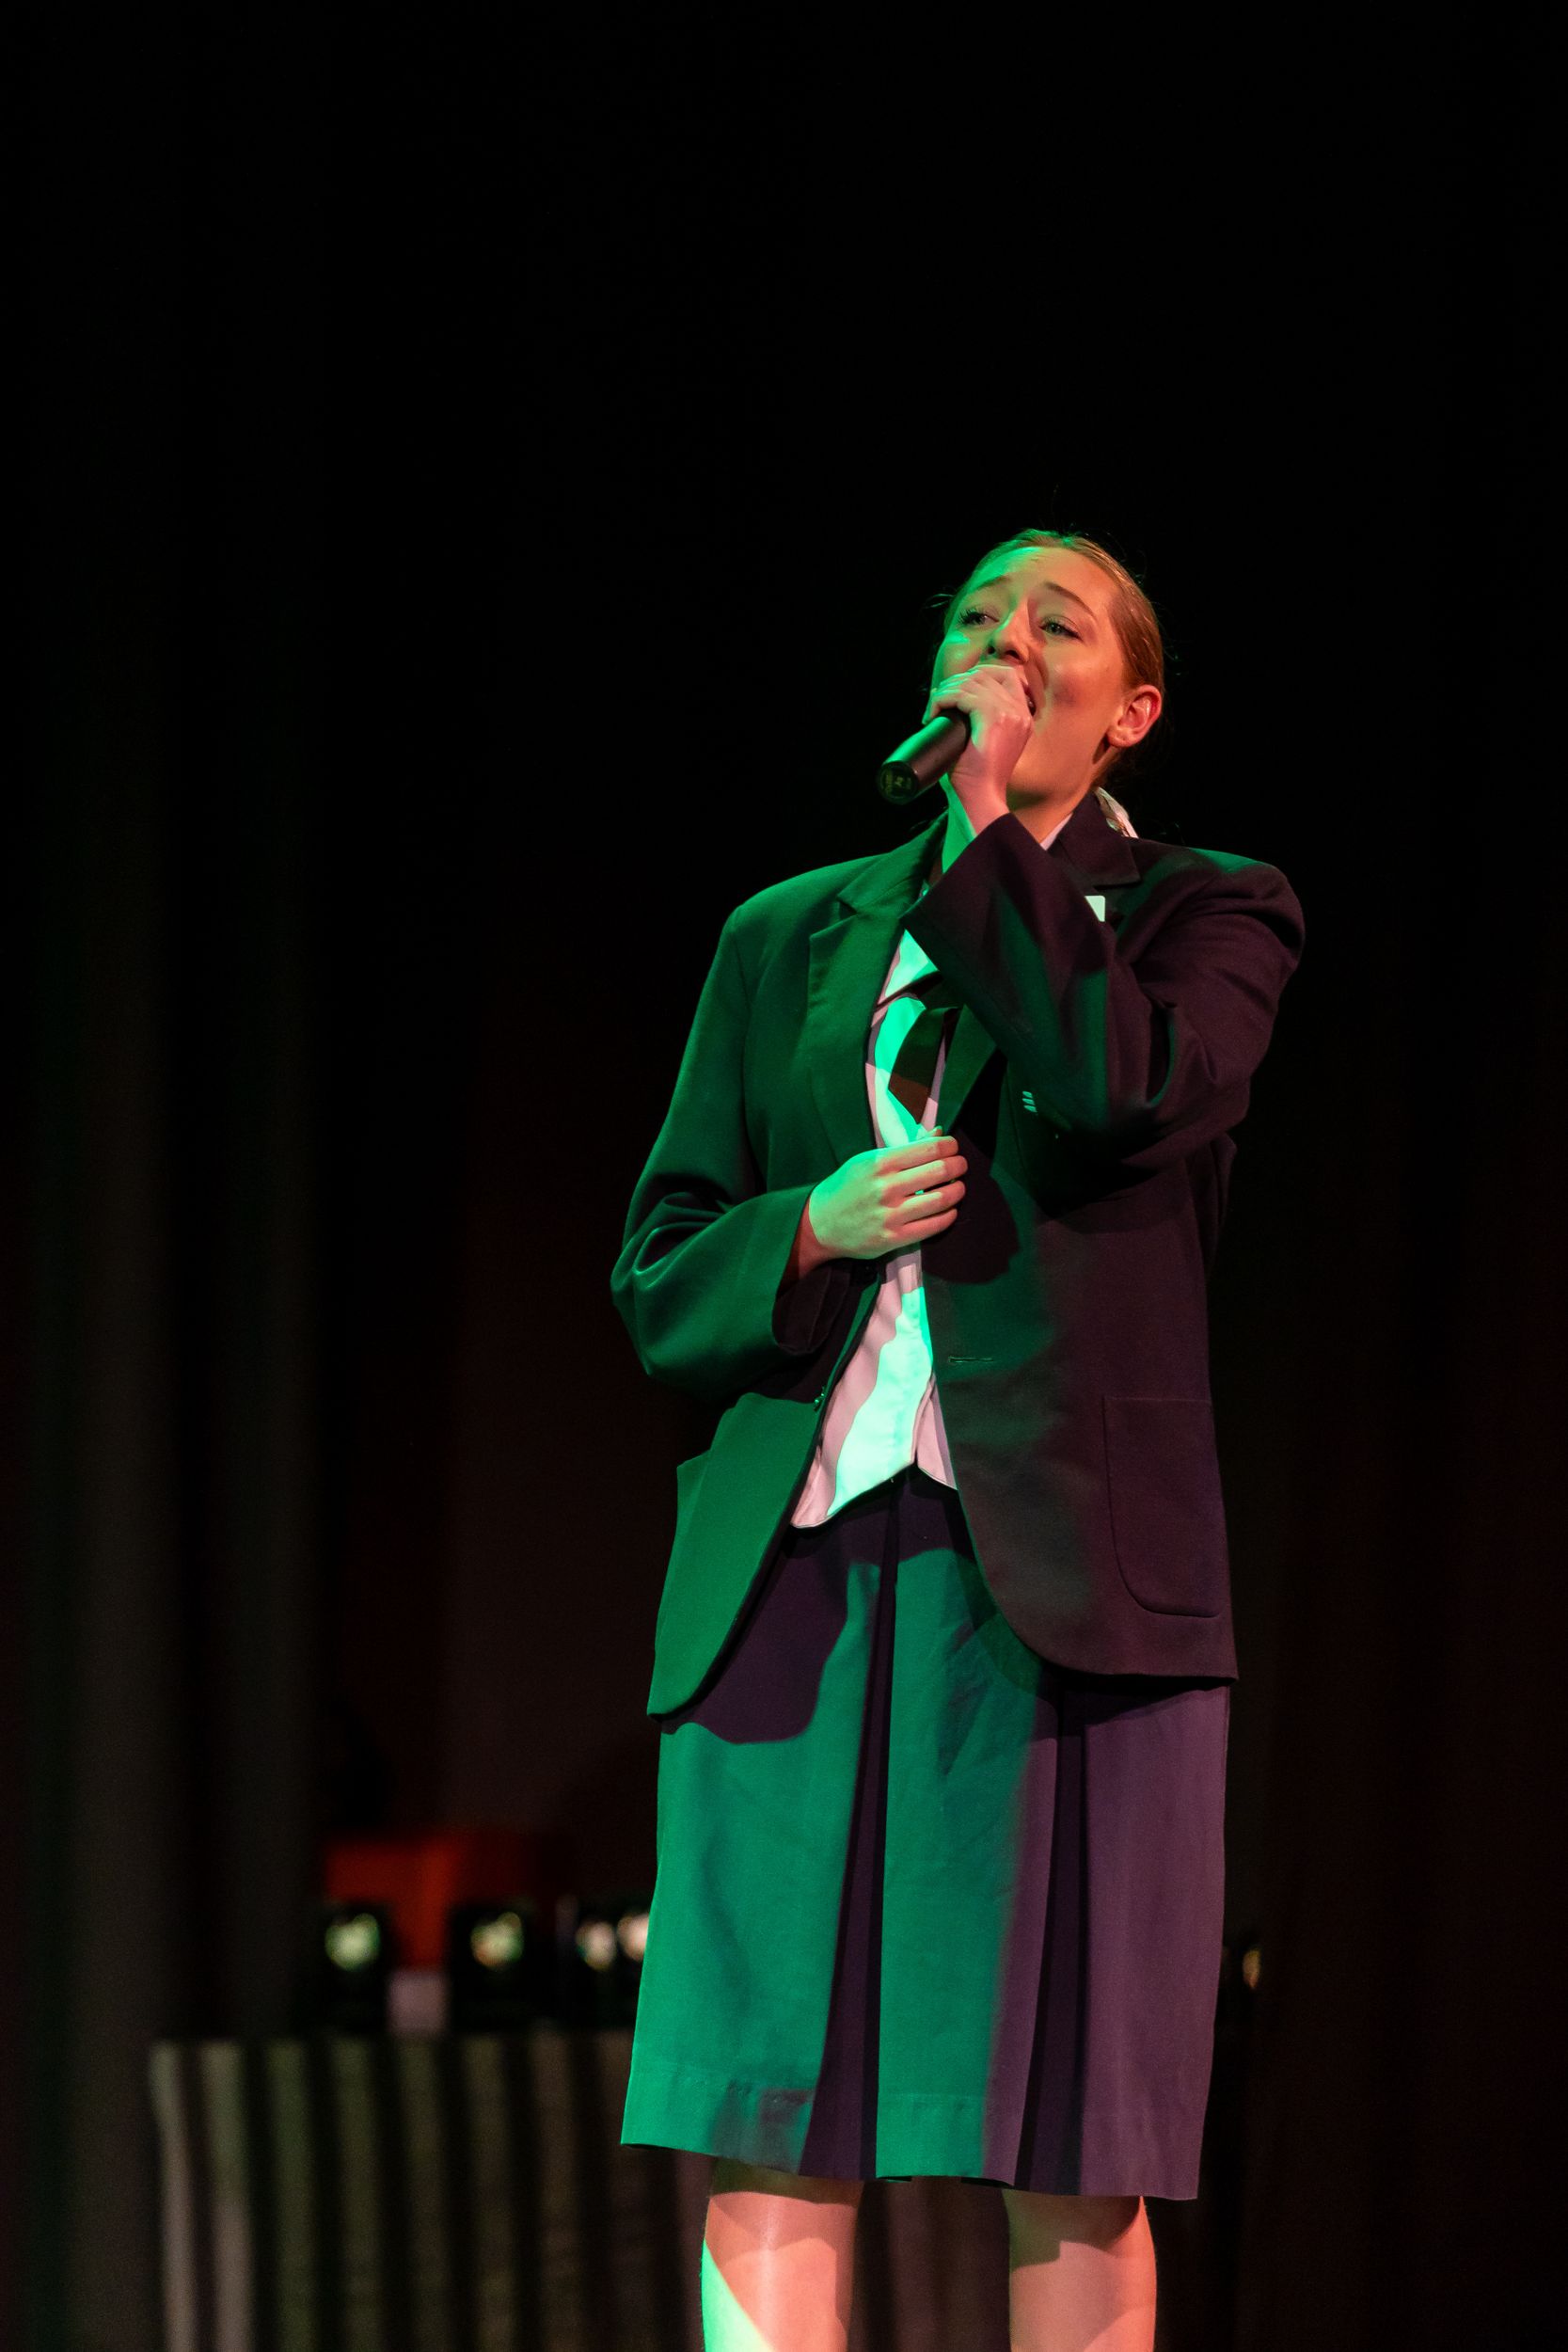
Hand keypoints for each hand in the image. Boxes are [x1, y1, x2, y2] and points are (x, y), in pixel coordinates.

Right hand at [794, 1134, 967, 1269]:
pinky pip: (933, 1226)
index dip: (950, 1146)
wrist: (820, 1224)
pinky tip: (950, 1210)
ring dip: (958, 1191)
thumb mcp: (868, 1160)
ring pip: (941, 1199)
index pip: (929, 1149)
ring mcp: (891, 1214)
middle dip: (958, 1166)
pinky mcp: (894, 1238)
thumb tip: (937, 1133)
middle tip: (961, 1166)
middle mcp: (887, 1187)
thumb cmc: (847, 1187)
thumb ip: (904, 1148)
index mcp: (880, 1162)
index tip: (953, 1147)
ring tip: (958, 1187)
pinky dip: (949, 1215)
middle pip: (940, 1171)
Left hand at [922, 661, 1033, 833]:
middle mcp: (1021, 713)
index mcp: (1022, 718)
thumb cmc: (974, 778)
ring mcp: (1010, 714)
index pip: (1006, 675)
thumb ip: (976, 722)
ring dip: (947, 690)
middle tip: (939, 702)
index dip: (978, 676)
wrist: (980, 799)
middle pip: (987, 674)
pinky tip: (934, 711)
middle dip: (958, 682)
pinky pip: (965, 694)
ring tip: (933, 709)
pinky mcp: (995, 719)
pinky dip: (945, 697)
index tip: (956, 692)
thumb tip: (946, 699)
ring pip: (973, 682)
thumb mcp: (981, 744)